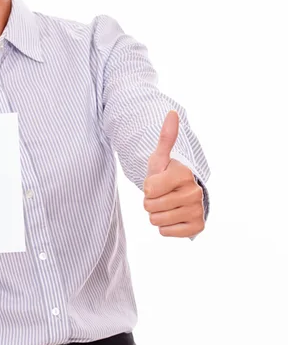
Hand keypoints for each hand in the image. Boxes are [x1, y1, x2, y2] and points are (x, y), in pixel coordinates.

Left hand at [143, 110, 204, 237]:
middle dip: (150, 201)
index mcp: (184, 174)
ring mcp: (197, 210)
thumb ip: (165, 137)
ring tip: (166, 205)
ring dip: (156, 214)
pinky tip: (173, 217)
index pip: (149, 189)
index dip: (147, 187)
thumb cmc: (167, 175)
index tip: (157, 182)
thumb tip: (172, 112)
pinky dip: (165, 227)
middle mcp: (194, 192)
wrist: (183, 195)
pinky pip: (165, 232)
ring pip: (156, 221)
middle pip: (150, 206)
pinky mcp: (197, 227)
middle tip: (161, 195)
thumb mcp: (160, 158)